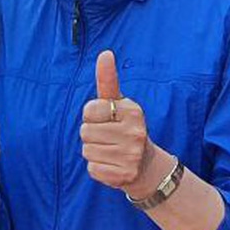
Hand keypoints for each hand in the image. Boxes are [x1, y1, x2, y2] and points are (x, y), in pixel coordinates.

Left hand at [80, 50, 161, 197]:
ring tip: (111, 151)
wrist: (145, 165)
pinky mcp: (124, 176)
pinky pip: (92, 169)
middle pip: (85, 132)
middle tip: (109, 138)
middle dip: (92, 135)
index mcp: (132, 110)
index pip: (89, 110)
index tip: (106, 119)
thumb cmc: (124, 127)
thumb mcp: (118, 103)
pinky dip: (97, 168)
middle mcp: (135, 132)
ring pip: (87, 151)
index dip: (92, 116)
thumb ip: (108, 80)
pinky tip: (112, 165)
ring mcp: (131, 156)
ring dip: (94, 152)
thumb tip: (105, 53)